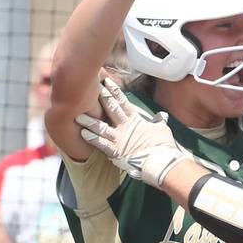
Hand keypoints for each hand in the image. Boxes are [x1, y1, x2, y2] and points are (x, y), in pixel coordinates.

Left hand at [76, 74, 190, 187]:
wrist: (163, 162)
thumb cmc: (164, 146)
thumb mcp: (162, 130)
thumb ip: (158, 122)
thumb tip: (161, 117)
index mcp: (135, 120)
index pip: (122, 101)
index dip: (114, 90)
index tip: (106, 81)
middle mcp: (125, 127)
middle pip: (111, 108)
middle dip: (100, 97)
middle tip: (90, 87)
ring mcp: (119, 139)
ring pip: (101, 127)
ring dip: (90, 120)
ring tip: (79, 114)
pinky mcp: (117, 152)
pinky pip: (102, 145)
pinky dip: (93, 139)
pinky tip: (84, 133)